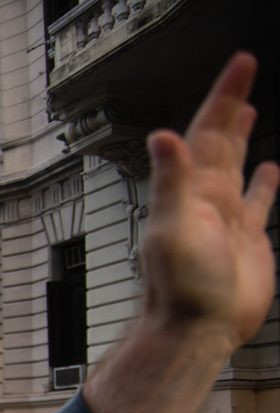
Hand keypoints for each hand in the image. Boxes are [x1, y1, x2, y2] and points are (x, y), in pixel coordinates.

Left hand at [141, 52, 278, 349]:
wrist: (197, 328)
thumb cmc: (180, 286)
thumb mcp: (172, 228)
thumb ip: (170, 181)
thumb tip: (163, 135)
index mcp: (192, 190)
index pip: (208, 131)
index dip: (224, 97)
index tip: (241, 65)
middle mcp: (206, 198)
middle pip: (221, 140)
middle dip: (232, 104)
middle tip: (244, 71)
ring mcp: (226, 217)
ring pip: (236, 165)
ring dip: (240, 138)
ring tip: (247, 111)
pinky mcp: (247, 239)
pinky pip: (257, 201)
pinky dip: (263, 183)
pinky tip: (270, 169)